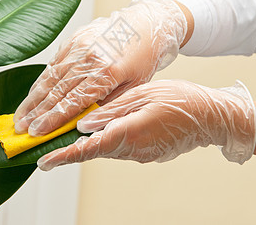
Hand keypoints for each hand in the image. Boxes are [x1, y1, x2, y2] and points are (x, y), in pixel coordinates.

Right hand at [14, 0, 187, 135]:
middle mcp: (89, 57)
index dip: (53, 119)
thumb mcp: (134, 86)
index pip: (74, 101)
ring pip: (50, 77)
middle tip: (19, 129)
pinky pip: (52, 64)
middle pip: (57, 90)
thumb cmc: (142, 58)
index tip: (36, 133)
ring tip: (19, 116)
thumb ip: (107, 103)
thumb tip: (81, 123)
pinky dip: (40, 81)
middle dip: (36, 113)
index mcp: (108, 72)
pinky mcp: (73, 39)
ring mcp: (79, 46)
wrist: (144, 25)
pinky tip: (31, 96)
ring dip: (32, 99)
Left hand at [37, 80, 255, 170]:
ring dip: (87, 144)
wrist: (213, 118)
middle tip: (48, 145)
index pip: (88, 148)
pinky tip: (103, 129)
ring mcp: (141, 154)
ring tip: (71, 134)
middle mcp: (133, 149)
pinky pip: (119, 147)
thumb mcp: (144, 95)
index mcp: (129, 133)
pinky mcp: (147, 154)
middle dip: (69, 149)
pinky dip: (106, 141)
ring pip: (105, 148)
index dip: (63, 155)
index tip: (42, 161)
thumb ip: (112, 111)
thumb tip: (83, 123)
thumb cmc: (181, 100)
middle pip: (93, 151)